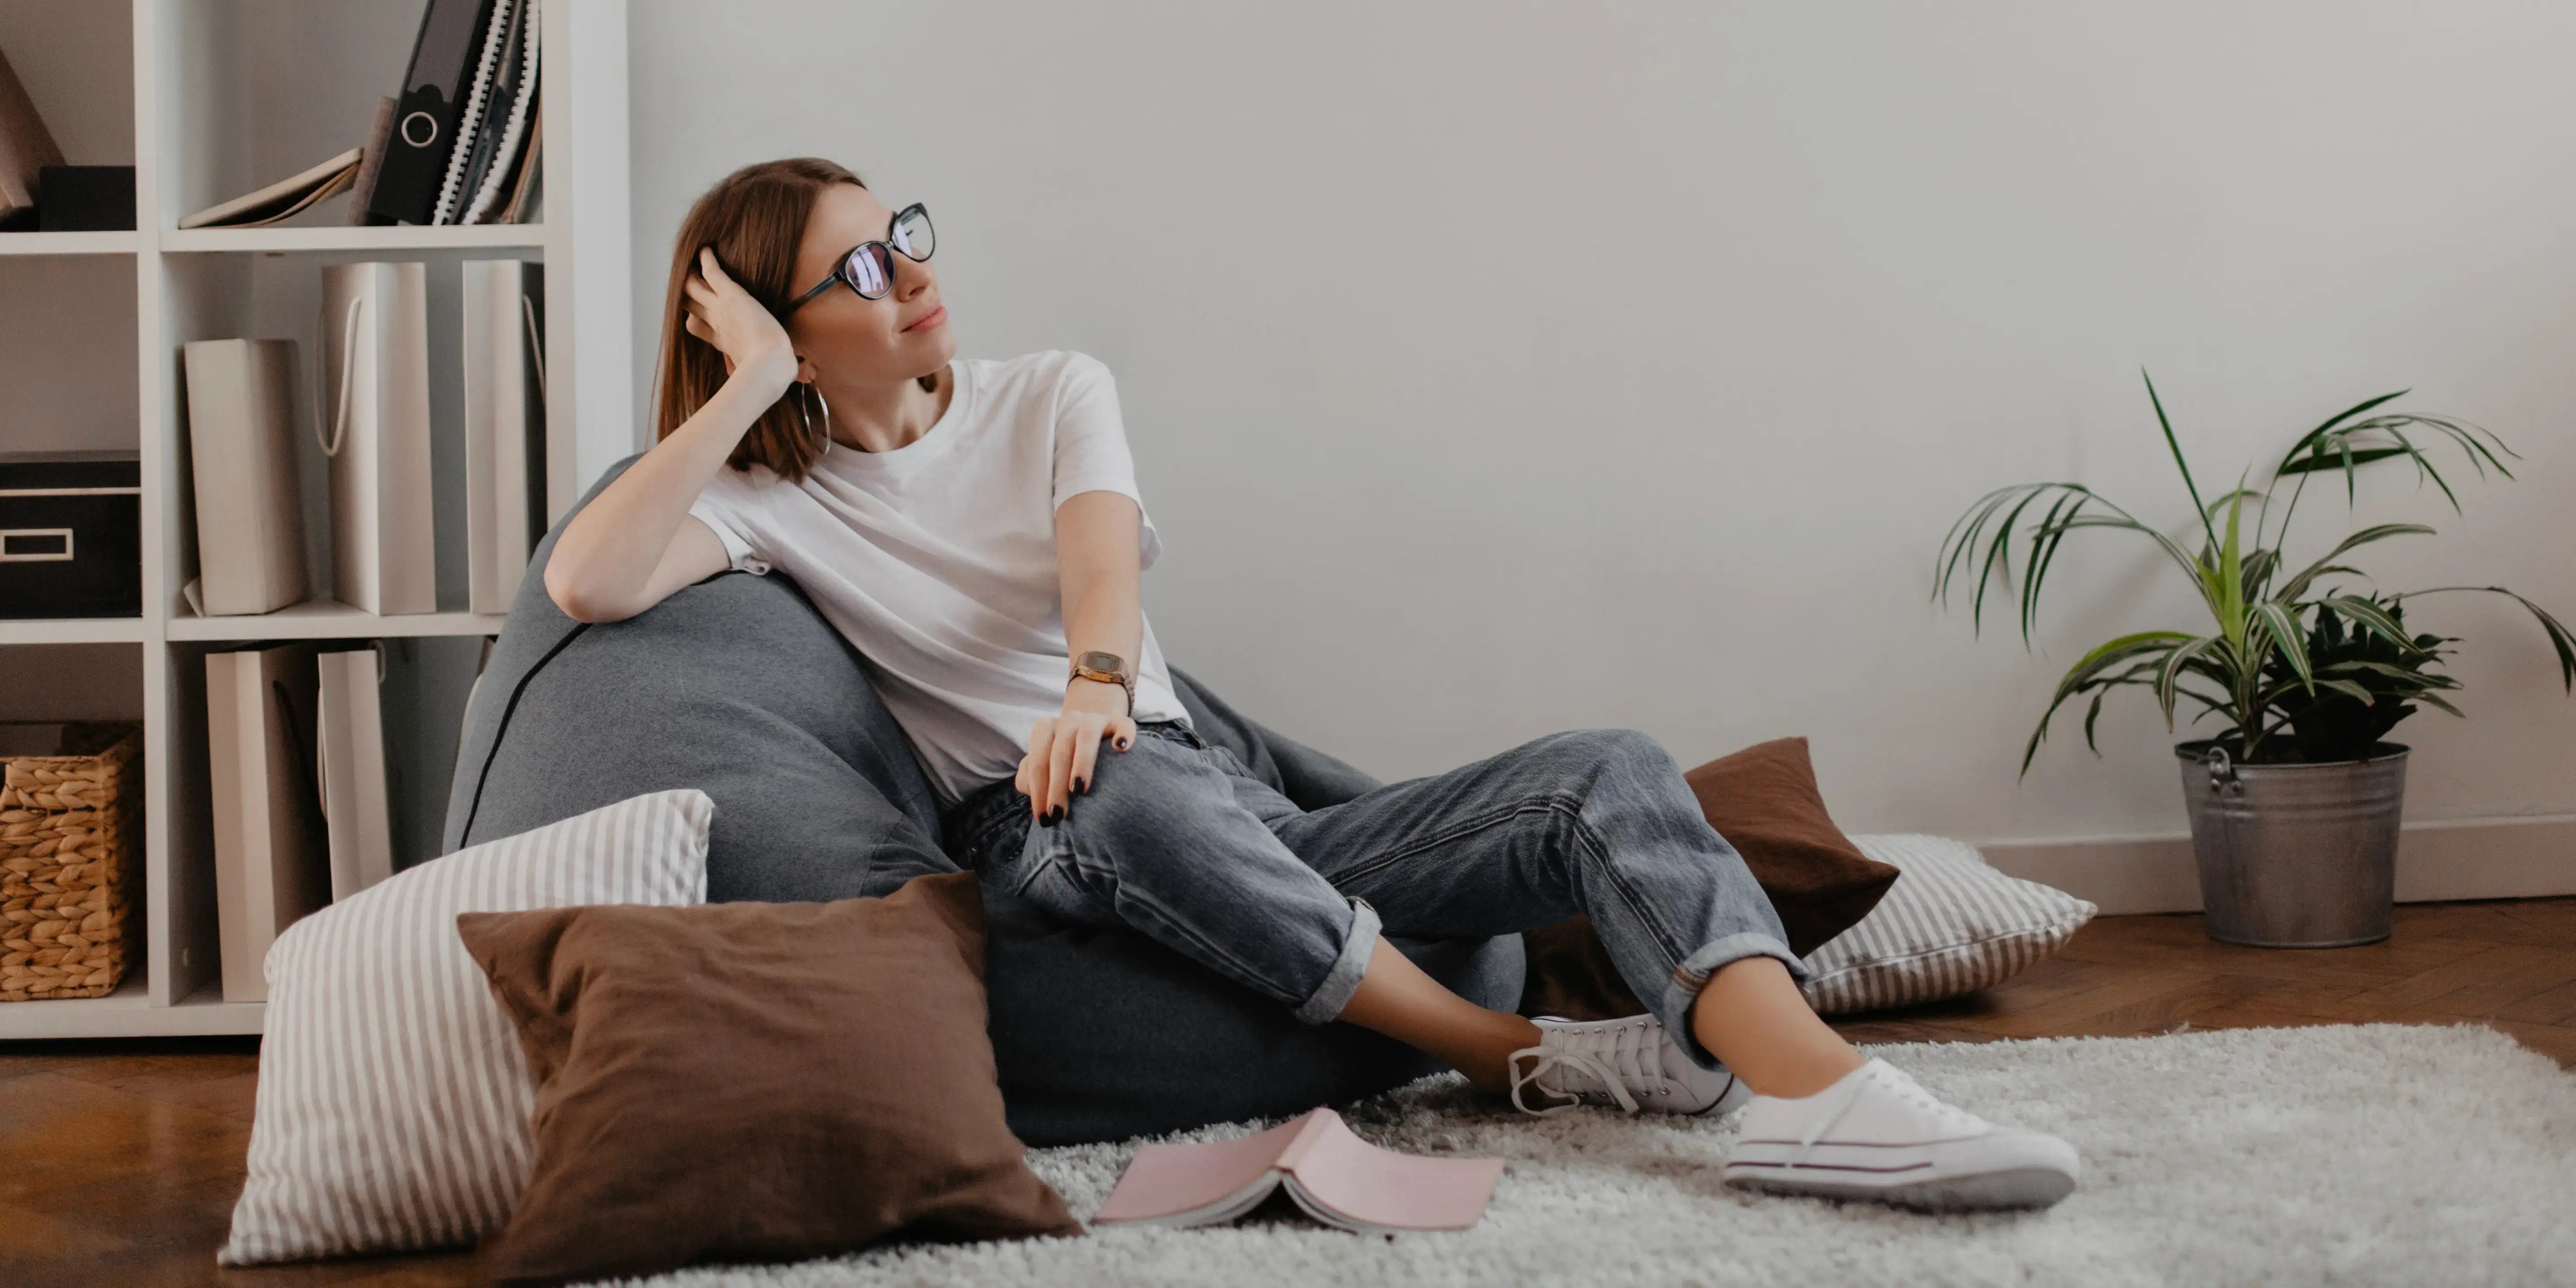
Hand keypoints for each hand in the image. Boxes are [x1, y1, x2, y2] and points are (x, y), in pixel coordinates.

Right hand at [681, 247, 797, 401]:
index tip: (694, 315)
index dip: (694, 319)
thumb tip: (792, 377)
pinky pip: (712, 272)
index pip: (697, 326)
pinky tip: (706, 248)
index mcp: (723, 342)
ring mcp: (720, 308)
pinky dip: (707, 260)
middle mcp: (717, 322)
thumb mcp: (760, 371)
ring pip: (695, 286)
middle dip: (687, 294)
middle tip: (686, 281)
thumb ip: (764, 370)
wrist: (769, 367)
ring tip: (691, 264)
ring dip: (692, 275)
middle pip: (691, 303)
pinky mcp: (731, 295)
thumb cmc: (770, 373)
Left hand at [1017, 679, 1136, 824]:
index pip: (1037, 761)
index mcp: (1045, 729)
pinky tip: (1122, 748)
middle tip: (1059, 813)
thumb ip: (1030, 778)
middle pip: (1060, 751)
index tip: (1044, 817)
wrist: (1095, 732)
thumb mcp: (1044, 766)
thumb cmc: (1065, 758)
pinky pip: (1124, 724)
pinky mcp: (1120, 722)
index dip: (1038, 790)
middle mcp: (1069, 720)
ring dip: (1081, 763)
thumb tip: (1031, 791)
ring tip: (1080, 789)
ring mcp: (1095, 719)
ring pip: (1087, 735)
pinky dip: (1123, 734)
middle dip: (1057, 784)